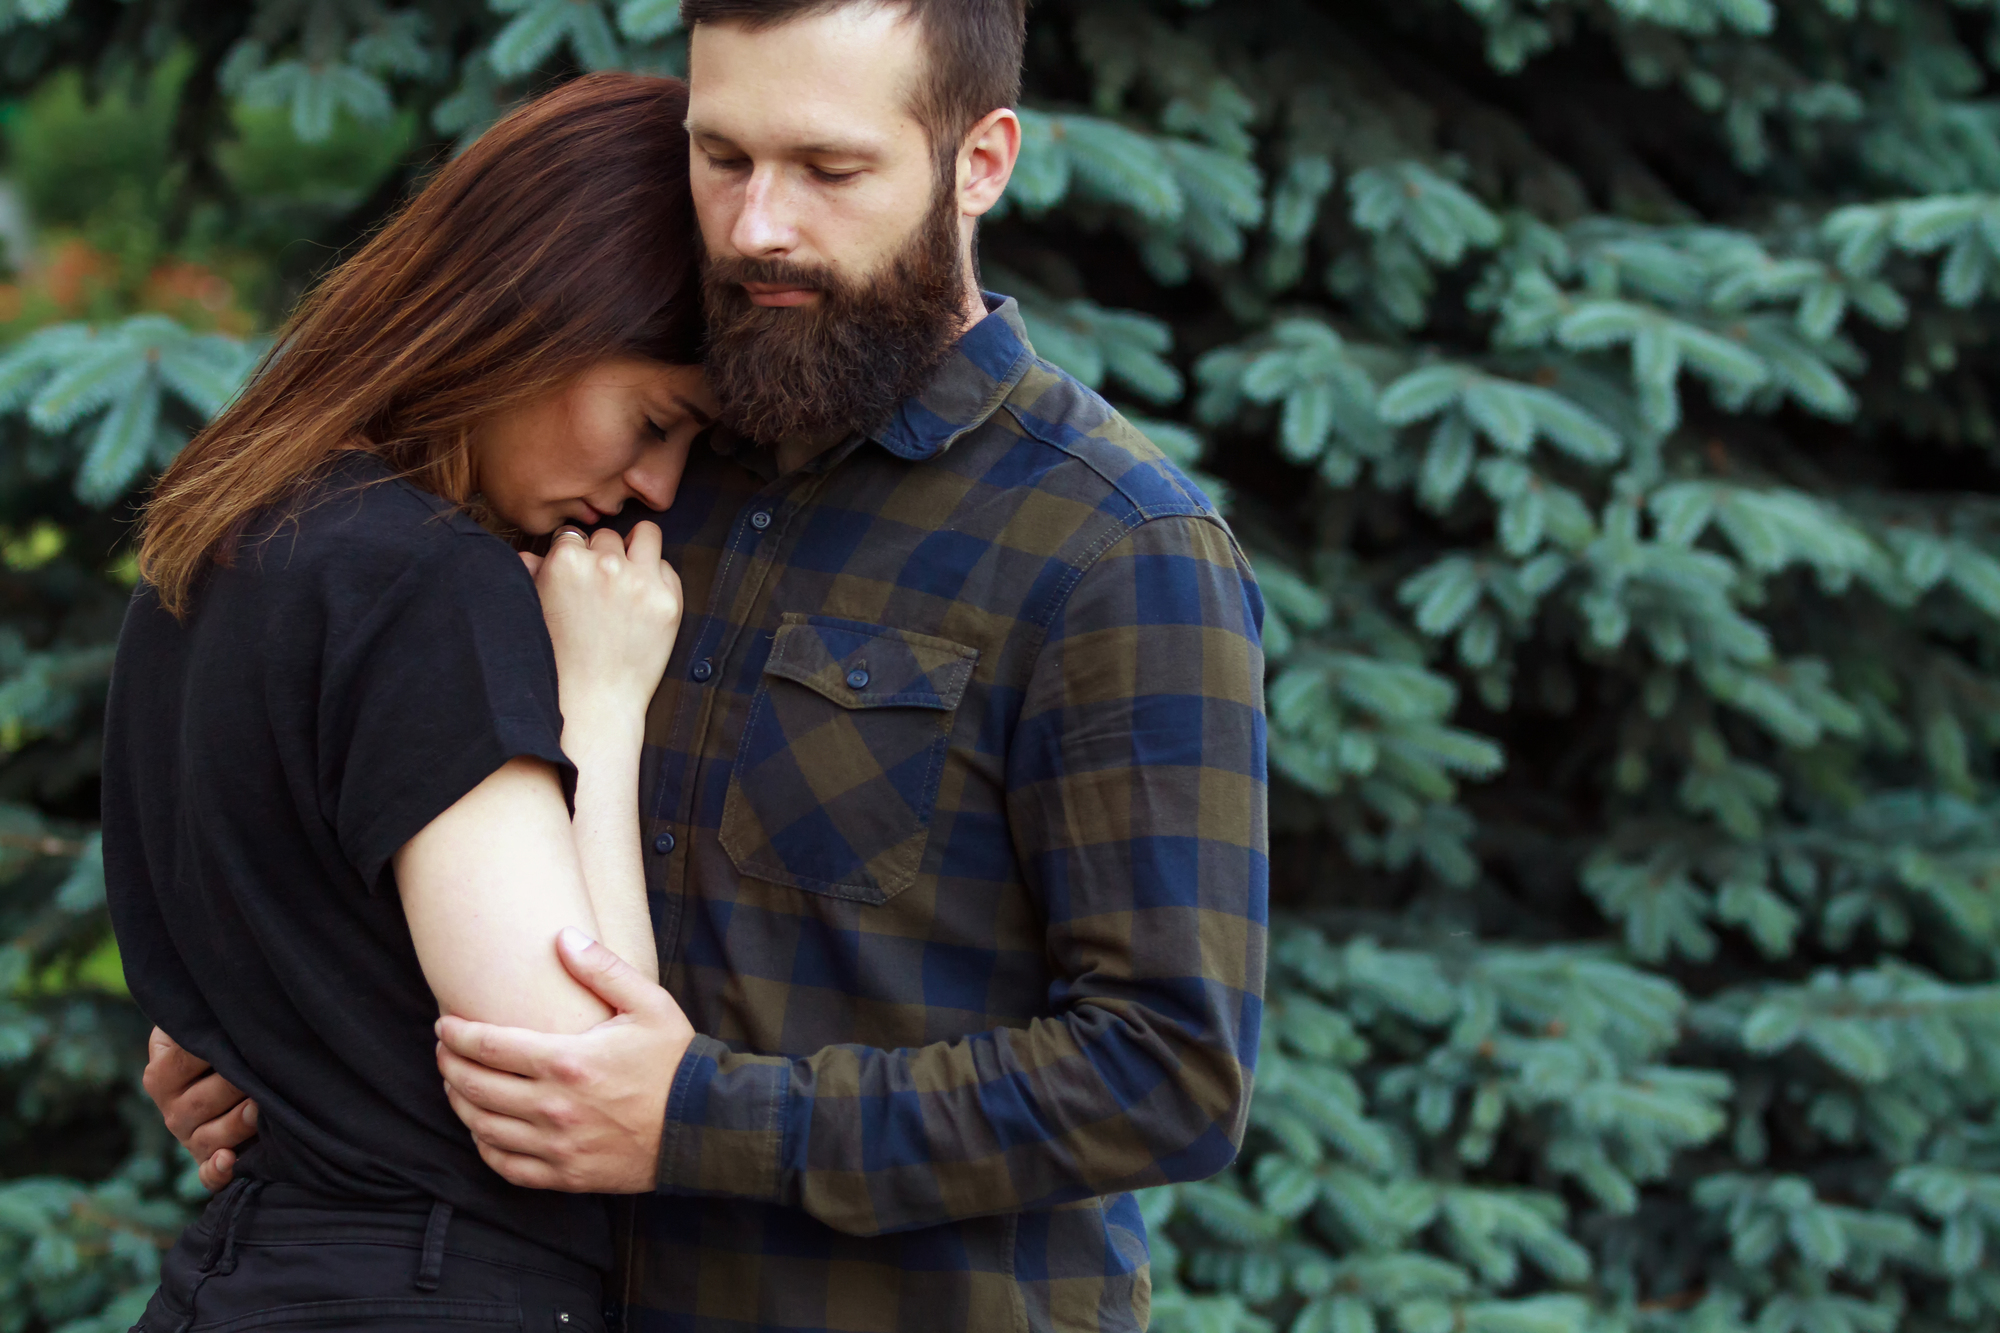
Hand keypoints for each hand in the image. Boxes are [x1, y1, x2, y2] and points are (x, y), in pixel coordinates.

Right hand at [142, 1027, 259, 1191]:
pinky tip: (229, 1160)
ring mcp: (190, 1138)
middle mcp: (172, 1110)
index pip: (181, 1062)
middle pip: (199, 1103)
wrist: (227, 1073)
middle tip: (263, 1071)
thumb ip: (197, 1018)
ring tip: (260, 1107)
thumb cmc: (217, 1040)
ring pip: (209, 1138)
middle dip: (234, 1087)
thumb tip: (215, 1007)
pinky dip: (217, 1172)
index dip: (209, 1049)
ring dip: (236, 1124)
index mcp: (162, 1075)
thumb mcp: (199, 1024)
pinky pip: (207, 1175)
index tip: (234, 1035)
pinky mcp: (208, 1161)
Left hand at [435, 927, 694, 1193]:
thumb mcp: (648, 1004)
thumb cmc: (675, 1062)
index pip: (489, 1046)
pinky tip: (483, 1131)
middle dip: (449, 1065)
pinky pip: (507, 1166)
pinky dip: (485, 1148)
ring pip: (483, 1128)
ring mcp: (558, 1145)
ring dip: (460, 1104)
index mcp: (567, 1061)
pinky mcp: (567, 1175)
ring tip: (456, 1085)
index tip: (444, 1024)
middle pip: (475, 1087)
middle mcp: (553, 1107)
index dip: (456, 1034)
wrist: (704, 1126)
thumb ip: (602, 968)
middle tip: (443, 1051)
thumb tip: (562, 937)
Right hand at [525, 522, 681, 721]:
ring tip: (631, 575)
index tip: (578, 576)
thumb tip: (533, 553)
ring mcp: (640, 581)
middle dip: (604, 555)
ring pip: (647, 535)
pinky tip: (643, 604)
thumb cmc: (558, 657)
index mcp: (566, 561)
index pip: (573, 535)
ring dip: (637, 550)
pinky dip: (657, 580)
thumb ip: (532, 572)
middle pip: (608, 536)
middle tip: (602, 585)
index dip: (575, 555)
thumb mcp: (534, 608)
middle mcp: (605, 565)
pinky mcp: (668, 601)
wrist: (593, 700)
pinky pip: (667, 568)